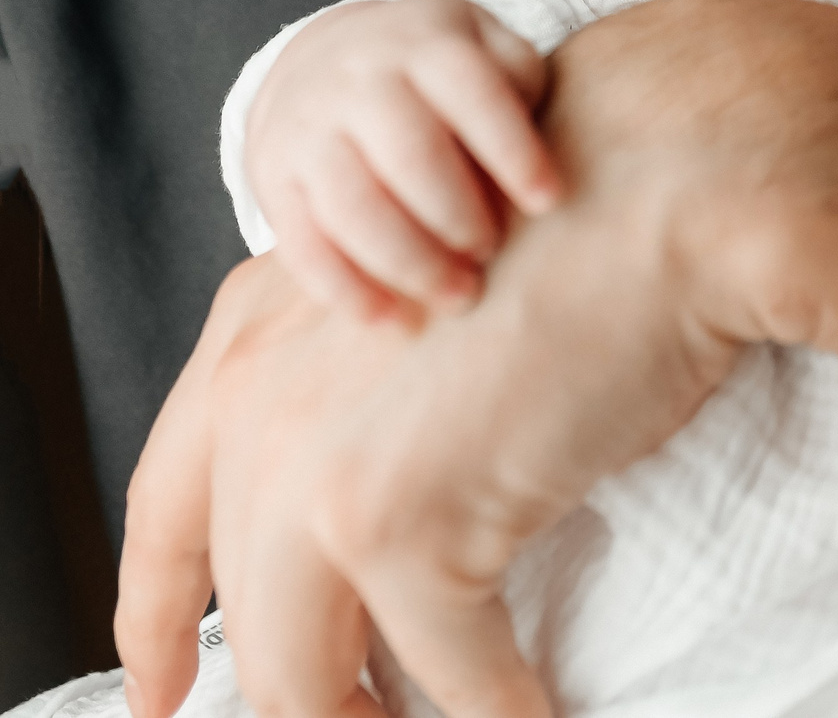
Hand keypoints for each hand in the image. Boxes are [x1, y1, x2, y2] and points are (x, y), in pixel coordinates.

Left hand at [118, 152, 741, 717]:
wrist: (663, 191)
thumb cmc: (586, 228)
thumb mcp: (428, 297)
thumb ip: (364, 387)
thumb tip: (394, 498)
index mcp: (255, 339)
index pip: (164, 506)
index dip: (156, 614)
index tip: (162, 685)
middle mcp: (257, 408)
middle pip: (241, 610)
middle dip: (290, 694)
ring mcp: (319, 475)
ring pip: (308, 672)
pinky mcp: (404, 527)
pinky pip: (451, 670)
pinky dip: (503, 706)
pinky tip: (535, 714)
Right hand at [247, 0, 560, 316]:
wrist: (326, 54)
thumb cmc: (436, 68)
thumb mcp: (485, 47)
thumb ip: (520, 85)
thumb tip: (539, 163)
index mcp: (426, 45)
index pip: (474, 95)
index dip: (513, 151)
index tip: (549, 201)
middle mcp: (360, 80)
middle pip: (409, 156)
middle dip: (457, 216)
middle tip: (490, 254)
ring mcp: (308, 128)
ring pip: (353, 206)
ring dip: (409, 263)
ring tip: (458, 296)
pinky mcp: (274, 177)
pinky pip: (302, 243)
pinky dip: (345, 289)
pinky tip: (391, 321)